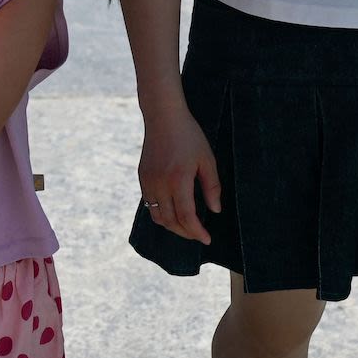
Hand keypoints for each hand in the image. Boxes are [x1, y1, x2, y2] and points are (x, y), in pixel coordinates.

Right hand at [138, 99, 220, 242]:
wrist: (163, 117)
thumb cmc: (189, 136)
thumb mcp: (207, 159)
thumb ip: (212, 187)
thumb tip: (215, 210)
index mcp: (179, 180)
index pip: (187, 217)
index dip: (197, 232)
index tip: (207, 239)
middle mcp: (160, 184)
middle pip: (171, 221)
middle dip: (186, 232)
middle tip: (199, 235)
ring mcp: (148, 181)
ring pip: (157, 216)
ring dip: (172, 226)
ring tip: (186, 226)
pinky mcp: (142, 177)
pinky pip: (149, 204)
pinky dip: (161, 213)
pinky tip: (173, 211)